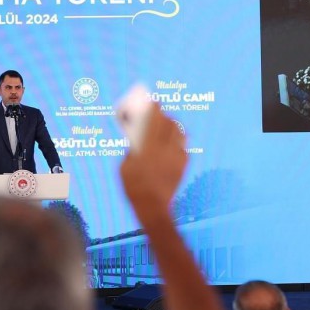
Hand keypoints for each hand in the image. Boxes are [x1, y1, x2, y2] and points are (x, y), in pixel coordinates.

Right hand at [120, 104, 186, 221]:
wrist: (153, 207)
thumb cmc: (133, 187)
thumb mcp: (125, 166)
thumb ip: (131, 150)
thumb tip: (137, 140)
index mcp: (148, 147)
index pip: (154, 120)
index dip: (154, 109)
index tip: (153, 102)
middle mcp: (165, 149)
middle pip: (170, 123)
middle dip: (165, 115)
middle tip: (160, 114)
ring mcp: (176, 157)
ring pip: (180, 133)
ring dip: (174, 126)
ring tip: (168, 126)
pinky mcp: (183, 165)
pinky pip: (184, 146)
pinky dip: (178, 142)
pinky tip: (172, 144)